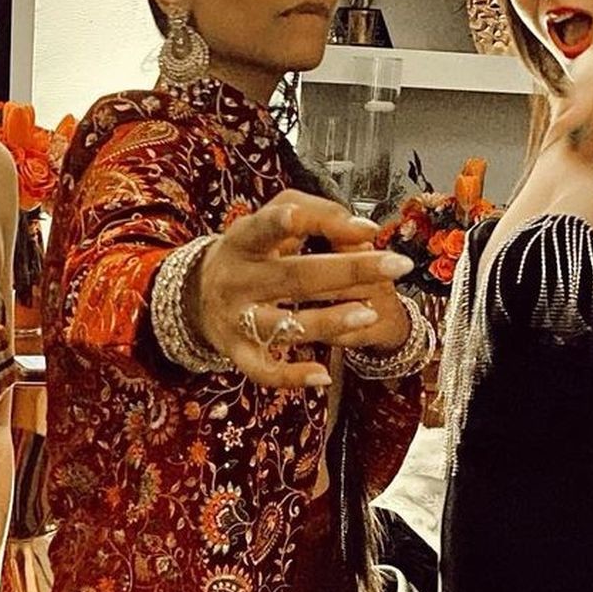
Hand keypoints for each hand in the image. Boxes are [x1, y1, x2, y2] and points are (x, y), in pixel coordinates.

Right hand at [194, 194, 412, 389]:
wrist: (196, 295)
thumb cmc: (252, 250)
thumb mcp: (272, 219)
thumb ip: (318, 214)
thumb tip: (364, 231)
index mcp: (243, 239)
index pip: (267, 228)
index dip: (301, 224)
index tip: (360, 228)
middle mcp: (236, 280)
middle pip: (292, 277)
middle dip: (347, 271)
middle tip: (395, 266)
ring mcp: (236, 319)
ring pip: (282, 325)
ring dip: (327, 321)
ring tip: (369, 313)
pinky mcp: (237, 352)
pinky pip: (264, 371)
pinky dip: (291, 376)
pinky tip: (323, 375)